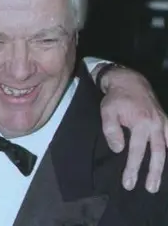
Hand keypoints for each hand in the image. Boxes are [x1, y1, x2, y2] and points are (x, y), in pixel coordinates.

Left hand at [99, 66, 166, 192]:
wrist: (129, 80)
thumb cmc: (116, 98)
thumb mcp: (107, 112)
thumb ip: (112, 130)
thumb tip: (118, 150)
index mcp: (142, 123)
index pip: (137, 151)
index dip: (133, 168)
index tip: (129, 183)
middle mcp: (156, 124)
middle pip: (157, 153)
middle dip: (154, 173)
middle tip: (150, 189)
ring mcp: (164, 122)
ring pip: (167, 147)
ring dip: (165, 165)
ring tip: (160, 180)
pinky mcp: (166, 120)